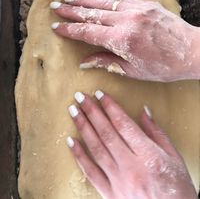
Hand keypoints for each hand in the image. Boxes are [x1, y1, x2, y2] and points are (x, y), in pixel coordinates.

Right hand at [50, 0, 199, 81]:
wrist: (191, 51)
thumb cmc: (163, 66)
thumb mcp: (133, 70)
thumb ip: (107, 62)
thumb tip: (85, 61)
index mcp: (121, 40)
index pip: (88, 32)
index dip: (70, 29)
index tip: (56, 27)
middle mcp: (126, 20)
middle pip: (92, 13)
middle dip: (71, 10)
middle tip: (56, 7)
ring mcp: (137, 9)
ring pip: (104, 2)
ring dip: (85, 1)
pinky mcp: (145, 4)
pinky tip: (97, 0)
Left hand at [66, 91, 196, 198]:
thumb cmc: (177, 187)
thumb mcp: (174, 157)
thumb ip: (156, 133)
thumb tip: (143, 111)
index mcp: (149, 156)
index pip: (124, 124)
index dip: (110, 107)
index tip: (100, 94)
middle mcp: (131, 167)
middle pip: (106, 133)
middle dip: (91, 111)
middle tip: (80, 96)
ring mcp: (118, 181)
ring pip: (96, 148)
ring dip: (82, 127)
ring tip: (73, 111)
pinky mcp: (110, 193)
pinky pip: (91, 172)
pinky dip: (79, 155)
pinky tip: (70, 141)